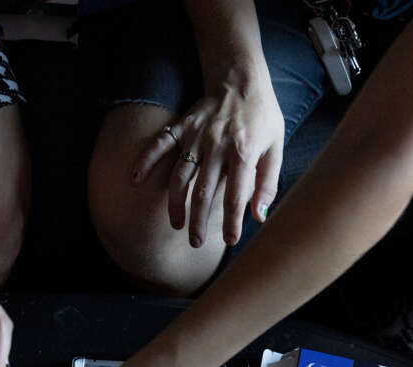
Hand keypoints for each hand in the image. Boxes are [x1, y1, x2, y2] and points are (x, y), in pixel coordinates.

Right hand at [132, 79, 283, 247]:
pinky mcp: (182, 126)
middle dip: (198, 221)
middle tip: (195, 242)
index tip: (229, 241)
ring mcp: (196, 136)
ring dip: (175, 203)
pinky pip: (160, 144)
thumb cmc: (262, 116)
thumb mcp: (276, 147)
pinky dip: (146, 160)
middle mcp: (216, 145)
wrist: (241, 79)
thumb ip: (268, 182)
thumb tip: (260, 216)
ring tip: (175, 224)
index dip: (232, 222)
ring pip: (180, 175)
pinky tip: (136, 180)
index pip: (235, 196)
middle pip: (203, 191)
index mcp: (242, 152)